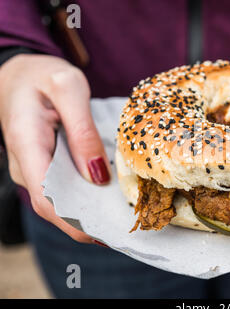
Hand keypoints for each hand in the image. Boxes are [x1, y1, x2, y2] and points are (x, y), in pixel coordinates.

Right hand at [0, 54, 110, 242]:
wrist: (19, 72)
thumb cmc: (42, 75)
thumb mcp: (68, 88)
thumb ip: (82, 131)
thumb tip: (97, 176)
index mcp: (27, 147)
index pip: (48, 201)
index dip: (77, 224)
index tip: (109, 234)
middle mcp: (26, 166)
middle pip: (56, 208)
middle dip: (90, 222)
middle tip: (128, 226)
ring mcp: (33, 169)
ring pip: (61, 201)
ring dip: (90, 210)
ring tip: (124, 214)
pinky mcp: (45, 166)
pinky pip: (65, 188)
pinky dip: (87, 195)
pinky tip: (110, 196)